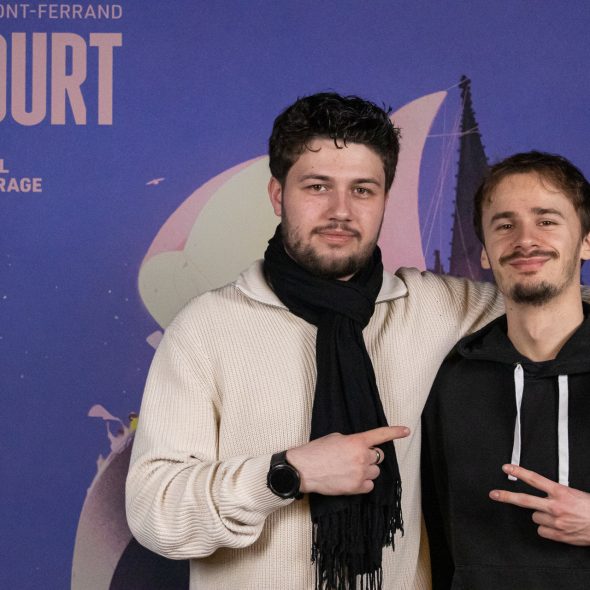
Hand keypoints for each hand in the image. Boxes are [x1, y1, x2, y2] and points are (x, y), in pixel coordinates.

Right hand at [286, 426, 408, 495]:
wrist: (304, 469)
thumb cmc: (316, 451)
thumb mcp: (335, 438)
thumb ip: (352, 441)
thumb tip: (359, 447)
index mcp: (356, 441)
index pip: (380, 435)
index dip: (395, 432)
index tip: (406, 431)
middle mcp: (362, 456)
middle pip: (377, 457)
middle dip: (369, 457)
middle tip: (354, 459)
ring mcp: (360, 473)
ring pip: (374, 472)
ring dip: (366, 471)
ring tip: (349, 470)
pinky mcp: (356, 488)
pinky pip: (369, 485)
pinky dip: (363, 483)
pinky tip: (349, 480)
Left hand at [490, 464, 589, 545]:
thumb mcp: (573, 493)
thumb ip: (556, 492)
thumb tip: (544, 491)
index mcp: (560, 492)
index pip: (534, 479)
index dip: (519, 472)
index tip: (507, 468)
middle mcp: (555, 506)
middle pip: (524, 500)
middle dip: (506, 496)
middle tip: (494, 494)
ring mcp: (555, 521)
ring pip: (535, 517)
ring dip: (541, 515)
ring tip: (556, 515)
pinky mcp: (558, 535)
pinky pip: (541, 531)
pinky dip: (547, 529)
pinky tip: (557, 526)